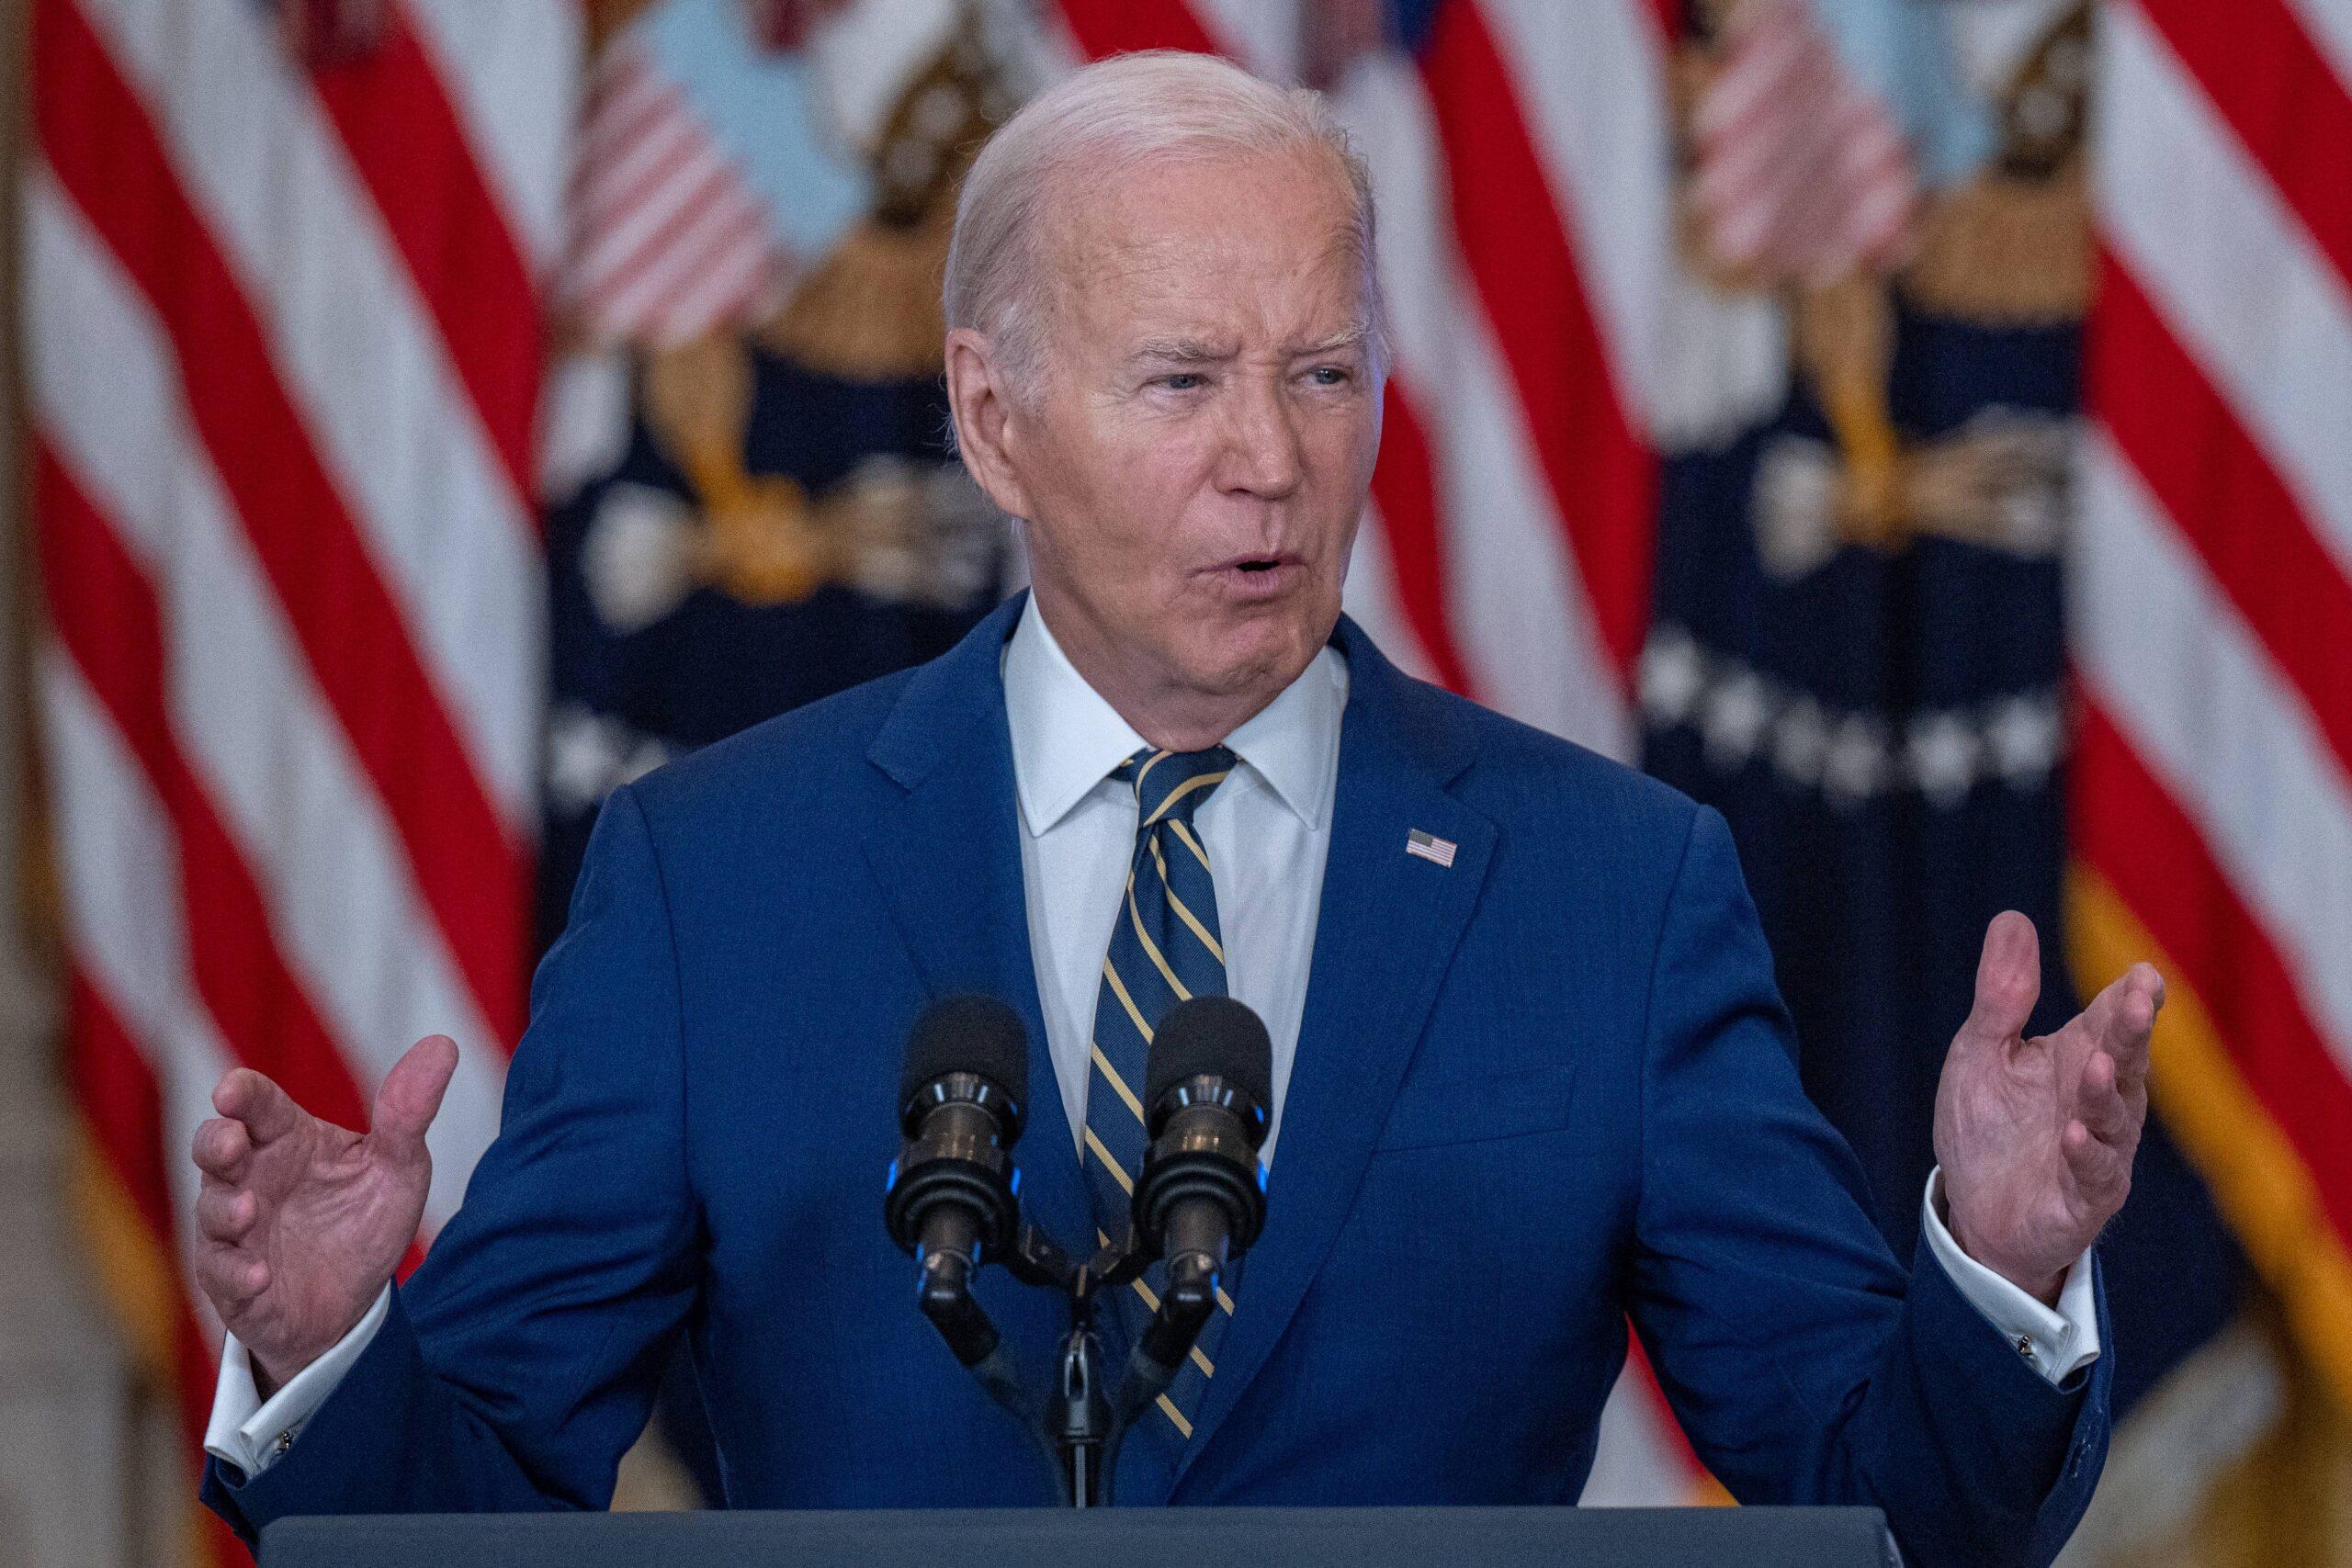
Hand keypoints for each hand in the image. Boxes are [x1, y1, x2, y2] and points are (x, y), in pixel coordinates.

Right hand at [191, 1036, 457, 1389]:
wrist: (355, 1301)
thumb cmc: (365, 1219)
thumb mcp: (398, 1167)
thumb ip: (409, 1113)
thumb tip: (444, 1044)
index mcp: (287, 1141)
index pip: (257, 1105)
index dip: (241, 1093)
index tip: (231, 1090)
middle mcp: (251, 1179)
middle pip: (213, 1148)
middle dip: (214, 1142)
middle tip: (232, 1142)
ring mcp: (236, 1232)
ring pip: (211, 1211)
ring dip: (226, 1210)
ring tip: (250, 1210)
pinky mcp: (234, 1283)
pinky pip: (223, 1276)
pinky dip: (238, 1274)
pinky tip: (259, 1275)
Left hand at [1934, 912, 2161, 1303]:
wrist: (1974, 1211)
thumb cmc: (1988, 1125)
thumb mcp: (1980, 1051)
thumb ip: (2001, 995)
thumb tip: (2012, 918)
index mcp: (2079, 1057)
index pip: (2112, 1020)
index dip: (2131, 998)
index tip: (2143, 974)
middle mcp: (2100, 1100)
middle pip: (2124, 1060)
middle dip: (2132, 1032)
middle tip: (2138, 1000)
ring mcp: (2099, 1150)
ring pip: (2115, 1117)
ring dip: (2107, 1092)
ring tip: (2100, 1064)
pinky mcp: (2083, 1198)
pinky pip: (2092, 1175)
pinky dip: (2087, 1154)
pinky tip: (2075, 1136)